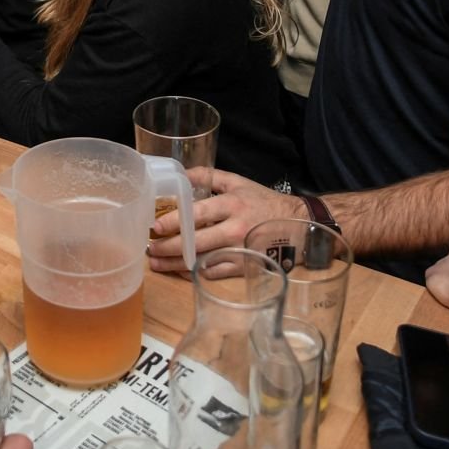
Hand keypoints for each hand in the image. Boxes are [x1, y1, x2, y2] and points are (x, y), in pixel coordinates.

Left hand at [147, 167, 302, 272]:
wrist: (300, 226)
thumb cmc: (265, 202)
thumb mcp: (239, 183)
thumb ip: (209, 176)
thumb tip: (180, 173)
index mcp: (232, 204)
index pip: (198, 213)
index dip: (175, 221)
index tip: (155, 227)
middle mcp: (235, 229)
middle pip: (196, 242)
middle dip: (168, 248)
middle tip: (149, 249)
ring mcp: (240, 251)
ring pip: (202, 261)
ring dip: (176, 264)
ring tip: (157, 263)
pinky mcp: (245, 268)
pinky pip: (215, 274)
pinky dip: (196, 274)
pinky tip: (181, 271)